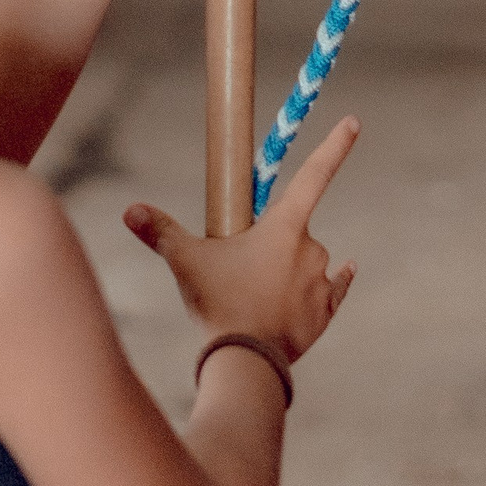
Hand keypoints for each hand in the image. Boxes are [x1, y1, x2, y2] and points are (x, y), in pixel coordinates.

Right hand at [123, 115, 359, 368]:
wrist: (245, 363)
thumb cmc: (219, 306)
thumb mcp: (187, 264)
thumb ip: (161, 233)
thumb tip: (131, 210)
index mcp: (285, 227)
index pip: (314, 174)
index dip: (335, 145)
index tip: (354, 121)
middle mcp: (312, 248)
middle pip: (294, 232)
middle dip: (270, 246)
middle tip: (240, 274)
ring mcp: (321, 281)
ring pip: (305, 266)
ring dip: (285, 274)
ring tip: (253, 301)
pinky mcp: (325, 312)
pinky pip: (330, 292)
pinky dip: (322, 290)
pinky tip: (313, 293)